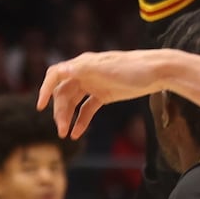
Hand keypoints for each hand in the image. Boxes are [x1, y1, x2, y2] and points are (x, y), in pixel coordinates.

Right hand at [36, 50, 163, 138]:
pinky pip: (87, 108)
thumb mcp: (108, 70)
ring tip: (66, 134)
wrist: (158, 72)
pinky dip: (81, 120)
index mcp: (83, 64)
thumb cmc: (134, 68)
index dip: (45, 89)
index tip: (40, 106)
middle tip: (61, 131)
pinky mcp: (105, 94)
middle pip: (64, 92)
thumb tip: (62, 70)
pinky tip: (77, 133)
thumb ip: (84, 70)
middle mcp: (86, 73)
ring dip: (68, 117)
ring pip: (74, 102)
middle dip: (59, 111)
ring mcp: (95, 84)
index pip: (56, 74)